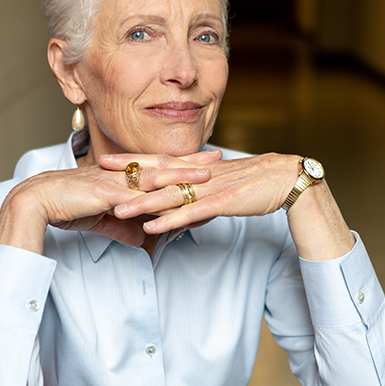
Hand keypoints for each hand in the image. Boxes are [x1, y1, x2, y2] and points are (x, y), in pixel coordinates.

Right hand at [0, 151, 218, 253]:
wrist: (36, 201)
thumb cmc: (63, 206)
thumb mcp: (99, 220)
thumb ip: (122, 228)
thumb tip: (141, 239)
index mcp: (119, 175)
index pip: (155, 165)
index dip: (180, 162)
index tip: (203, 159)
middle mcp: (120, 173)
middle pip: (163, 164)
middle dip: (191, 160)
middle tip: (218, 156)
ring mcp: (114, 181)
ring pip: (155, 176)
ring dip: (182, 174)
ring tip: (206, 174)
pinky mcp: (106, 193)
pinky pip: (136, 195)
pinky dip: (156, 197)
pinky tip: (174, 198)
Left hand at [107, 152, 297, 229]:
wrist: (287, 178)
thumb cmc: (258, 183)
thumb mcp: (225, 185)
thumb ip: (203, 194)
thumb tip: (187, 208)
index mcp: (200, 168)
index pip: (161, 161)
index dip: (134, 160)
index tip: (108, 159)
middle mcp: (200, 174)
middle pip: (158, 174)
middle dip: (127, 174)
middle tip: (97, 173)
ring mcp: (210, 188)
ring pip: (170, 195)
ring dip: (142, 202)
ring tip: (117, 208)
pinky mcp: (222, 202)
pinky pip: (191, 212)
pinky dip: (170, 219)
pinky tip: (152, 226)